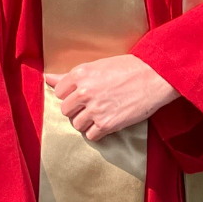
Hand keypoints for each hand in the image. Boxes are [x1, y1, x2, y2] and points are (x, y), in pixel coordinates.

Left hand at [43, 55, 180, 141]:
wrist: (155, 77)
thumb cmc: (129, 68)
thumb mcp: (97, 66)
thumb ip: (70, 76)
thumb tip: (47, 78)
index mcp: (80, 74)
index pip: (59, 92)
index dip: (70, 95)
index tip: (82, 95)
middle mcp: (84, 92)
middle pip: (66, 110)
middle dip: (77, 110)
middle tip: (92, 105)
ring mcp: (94, 109)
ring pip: (76, 124)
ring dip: (87, 122)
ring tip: (101, 113)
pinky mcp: (107, 124)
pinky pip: (90, 135)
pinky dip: (97, 132)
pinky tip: (107, 122)